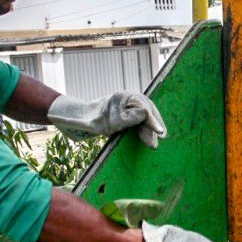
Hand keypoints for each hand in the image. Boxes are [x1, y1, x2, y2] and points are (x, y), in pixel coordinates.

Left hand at [47, 91, 166, 147]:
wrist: (82, 118)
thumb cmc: (92, 120)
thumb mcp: (108, 122)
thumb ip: (126, 118)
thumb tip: (146, 114)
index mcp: (123, 97)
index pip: (143, 109)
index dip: (152, 121)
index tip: (160, 132)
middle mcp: (130, 98)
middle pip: (148, 111)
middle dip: (154, 126)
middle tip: (156, 143)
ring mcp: (131, 104)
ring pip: (147, 116)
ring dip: (151, 129)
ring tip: (153, 144)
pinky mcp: (131, 111)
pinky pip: (144, 119)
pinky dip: (147, 129)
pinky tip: (150, 139)